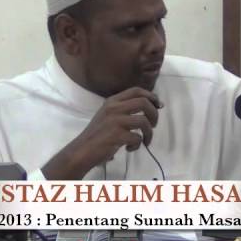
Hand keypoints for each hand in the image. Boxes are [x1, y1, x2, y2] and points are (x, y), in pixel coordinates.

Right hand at [42, 87, 162, 179]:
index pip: (136, 90)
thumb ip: (124, 110)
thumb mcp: (108, 115)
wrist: (82, 150)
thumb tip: (149, 107)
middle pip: (144, 103)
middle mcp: (114, 108)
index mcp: (112, 101)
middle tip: (153, 125)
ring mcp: (115, 121)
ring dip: (149, 133)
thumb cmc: (97, 134)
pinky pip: (137, 138)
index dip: (151, 96)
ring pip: (144, 121)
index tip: (159, 105)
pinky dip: (138, 145)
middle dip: (154, 114)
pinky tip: (130, 149)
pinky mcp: (117, 135)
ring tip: (145, 140)